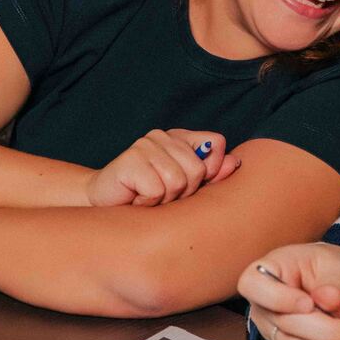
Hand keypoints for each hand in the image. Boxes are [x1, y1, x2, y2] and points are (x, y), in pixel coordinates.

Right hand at [86, 130, 239, 206]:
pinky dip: (148, 202)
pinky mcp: (131, 159)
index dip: (211, 170)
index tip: (190, 185)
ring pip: (178, 182)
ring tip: (148, 196)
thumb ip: (211, 175)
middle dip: (183, 192)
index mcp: (180, 138)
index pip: (216, 143)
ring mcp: (146, 144)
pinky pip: (157, 190)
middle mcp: (163, 136)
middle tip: (162, 194)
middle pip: (198, 170)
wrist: (105, 203)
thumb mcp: (185, 188)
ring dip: (164, 199)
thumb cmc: (147, 197)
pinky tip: (136, 198)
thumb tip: (234, 163)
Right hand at [239, 243, 339, 339]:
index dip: (279, 299)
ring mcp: (270, 325)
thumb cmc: (321, 264)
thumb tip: (328, 299)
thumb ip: (331, 280)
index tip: (308, 303)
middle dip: (325, 331)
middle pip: (284, 322)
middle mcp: (261, 301)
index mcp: (263, 271)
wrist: (325, 277)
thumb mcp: (332, 262)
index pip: (255, 286)